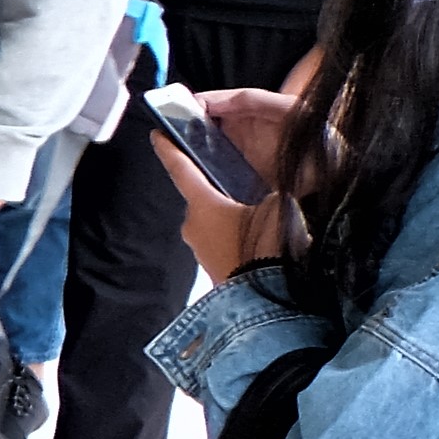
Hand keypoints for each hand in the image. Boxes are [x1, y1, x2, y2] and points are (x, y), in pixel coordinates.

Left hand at [160, 84, 306, 284]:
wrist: (266, 304)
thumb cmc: (269, 247)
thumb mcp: (281, 208)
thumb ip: (275, 193)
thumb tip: (280, 192)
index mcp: (202, 205)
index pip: (181, 169)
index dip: (170, 150)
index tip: (157, 134)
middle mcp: (192, 227)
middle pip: (201, 199)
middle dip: (218, 190)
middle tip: (240, 181)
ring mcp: (200, 252)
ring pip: (213, 224)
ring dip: (230, 216)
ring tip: (259, 214)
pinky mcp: (213, 272)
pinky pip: (222, 244)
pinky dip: (235, 237)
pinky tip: (258, 240)